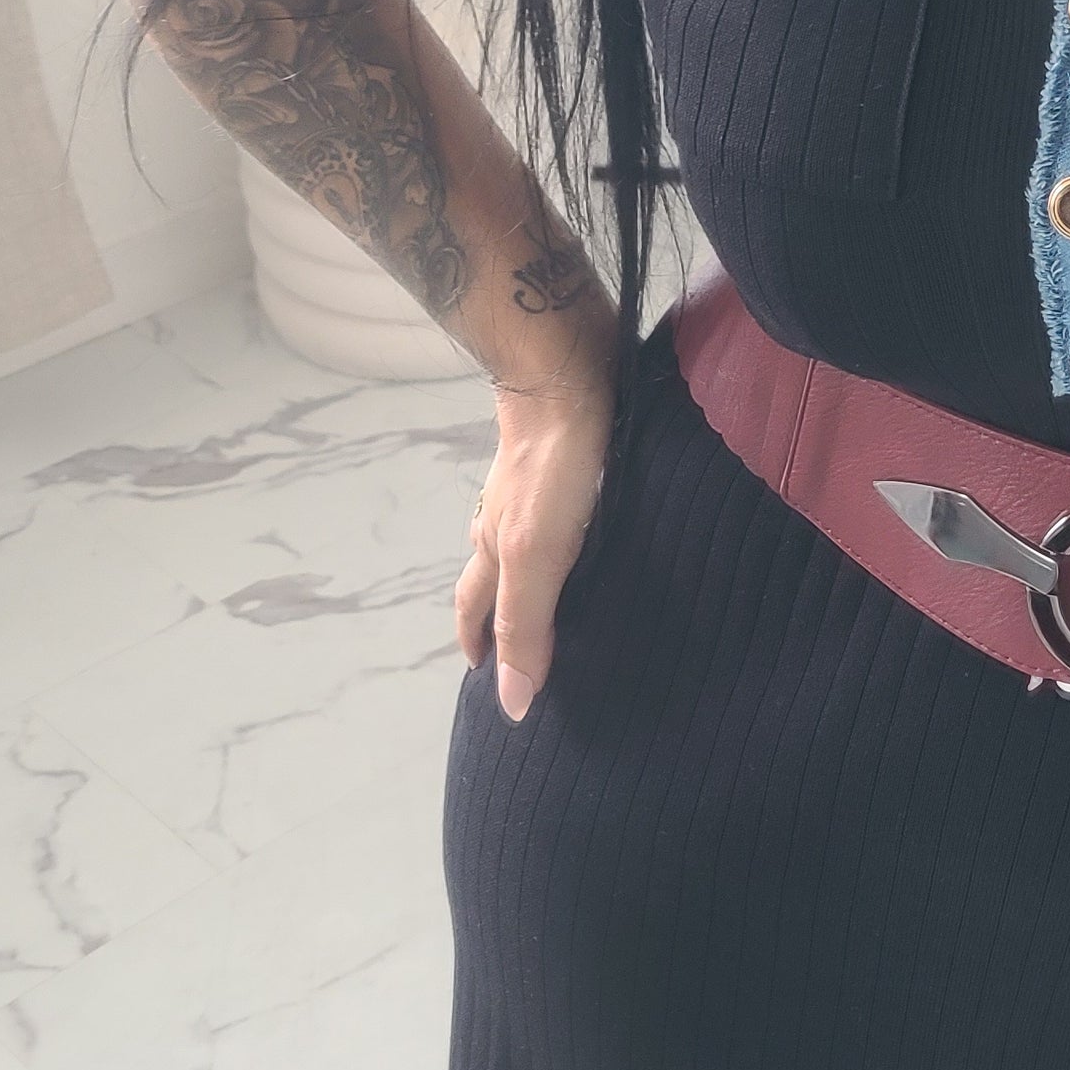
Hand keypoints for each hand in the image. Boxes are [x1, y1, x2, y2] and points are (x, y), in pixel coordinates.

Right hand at [455, 335, 616, 722]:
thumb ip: (526, 623)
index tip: (488, 682)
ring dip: (536, 574)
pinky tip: (593, 528)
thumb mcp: (537, 554)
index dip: (480, 647)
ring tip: (564, 599)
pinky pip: (562, 506)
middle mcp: (506, 518)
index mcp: (494, 547)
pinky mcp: (569, 456)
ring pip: (525, 539)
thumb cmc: (553, 466)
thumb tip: (512, 703)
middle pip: (494, 577)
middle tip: (523, 650)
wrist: (566, 366)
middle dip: (501, 617)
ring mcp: (534, 484)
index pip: (476, 610)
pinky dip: (568, 532)